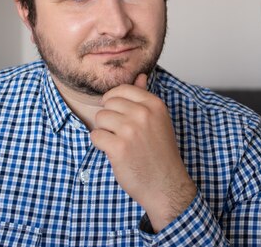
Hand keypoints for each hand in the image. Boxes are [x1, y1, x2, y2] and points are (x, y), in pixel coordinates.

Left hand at [90, 74, 196, 231]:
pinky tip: (114, 152)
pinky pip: (95, 135)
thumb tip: (141, 75)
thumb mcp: (158, 120)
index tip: (118, 113)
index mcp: (154, 105)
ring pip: (100, 118)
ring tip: (119, 142)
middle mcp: (143, 114)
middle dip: (109, 118)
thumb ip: (146, 97)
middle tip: (122, 133)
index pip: (123, 89)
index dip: (114, 100)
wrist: (165, 184)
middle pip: (108, 103)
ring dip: (104, 131)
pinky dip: (100, 145)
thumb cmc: (160, 152)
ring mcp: (131, 130)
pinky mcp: (118, 148)